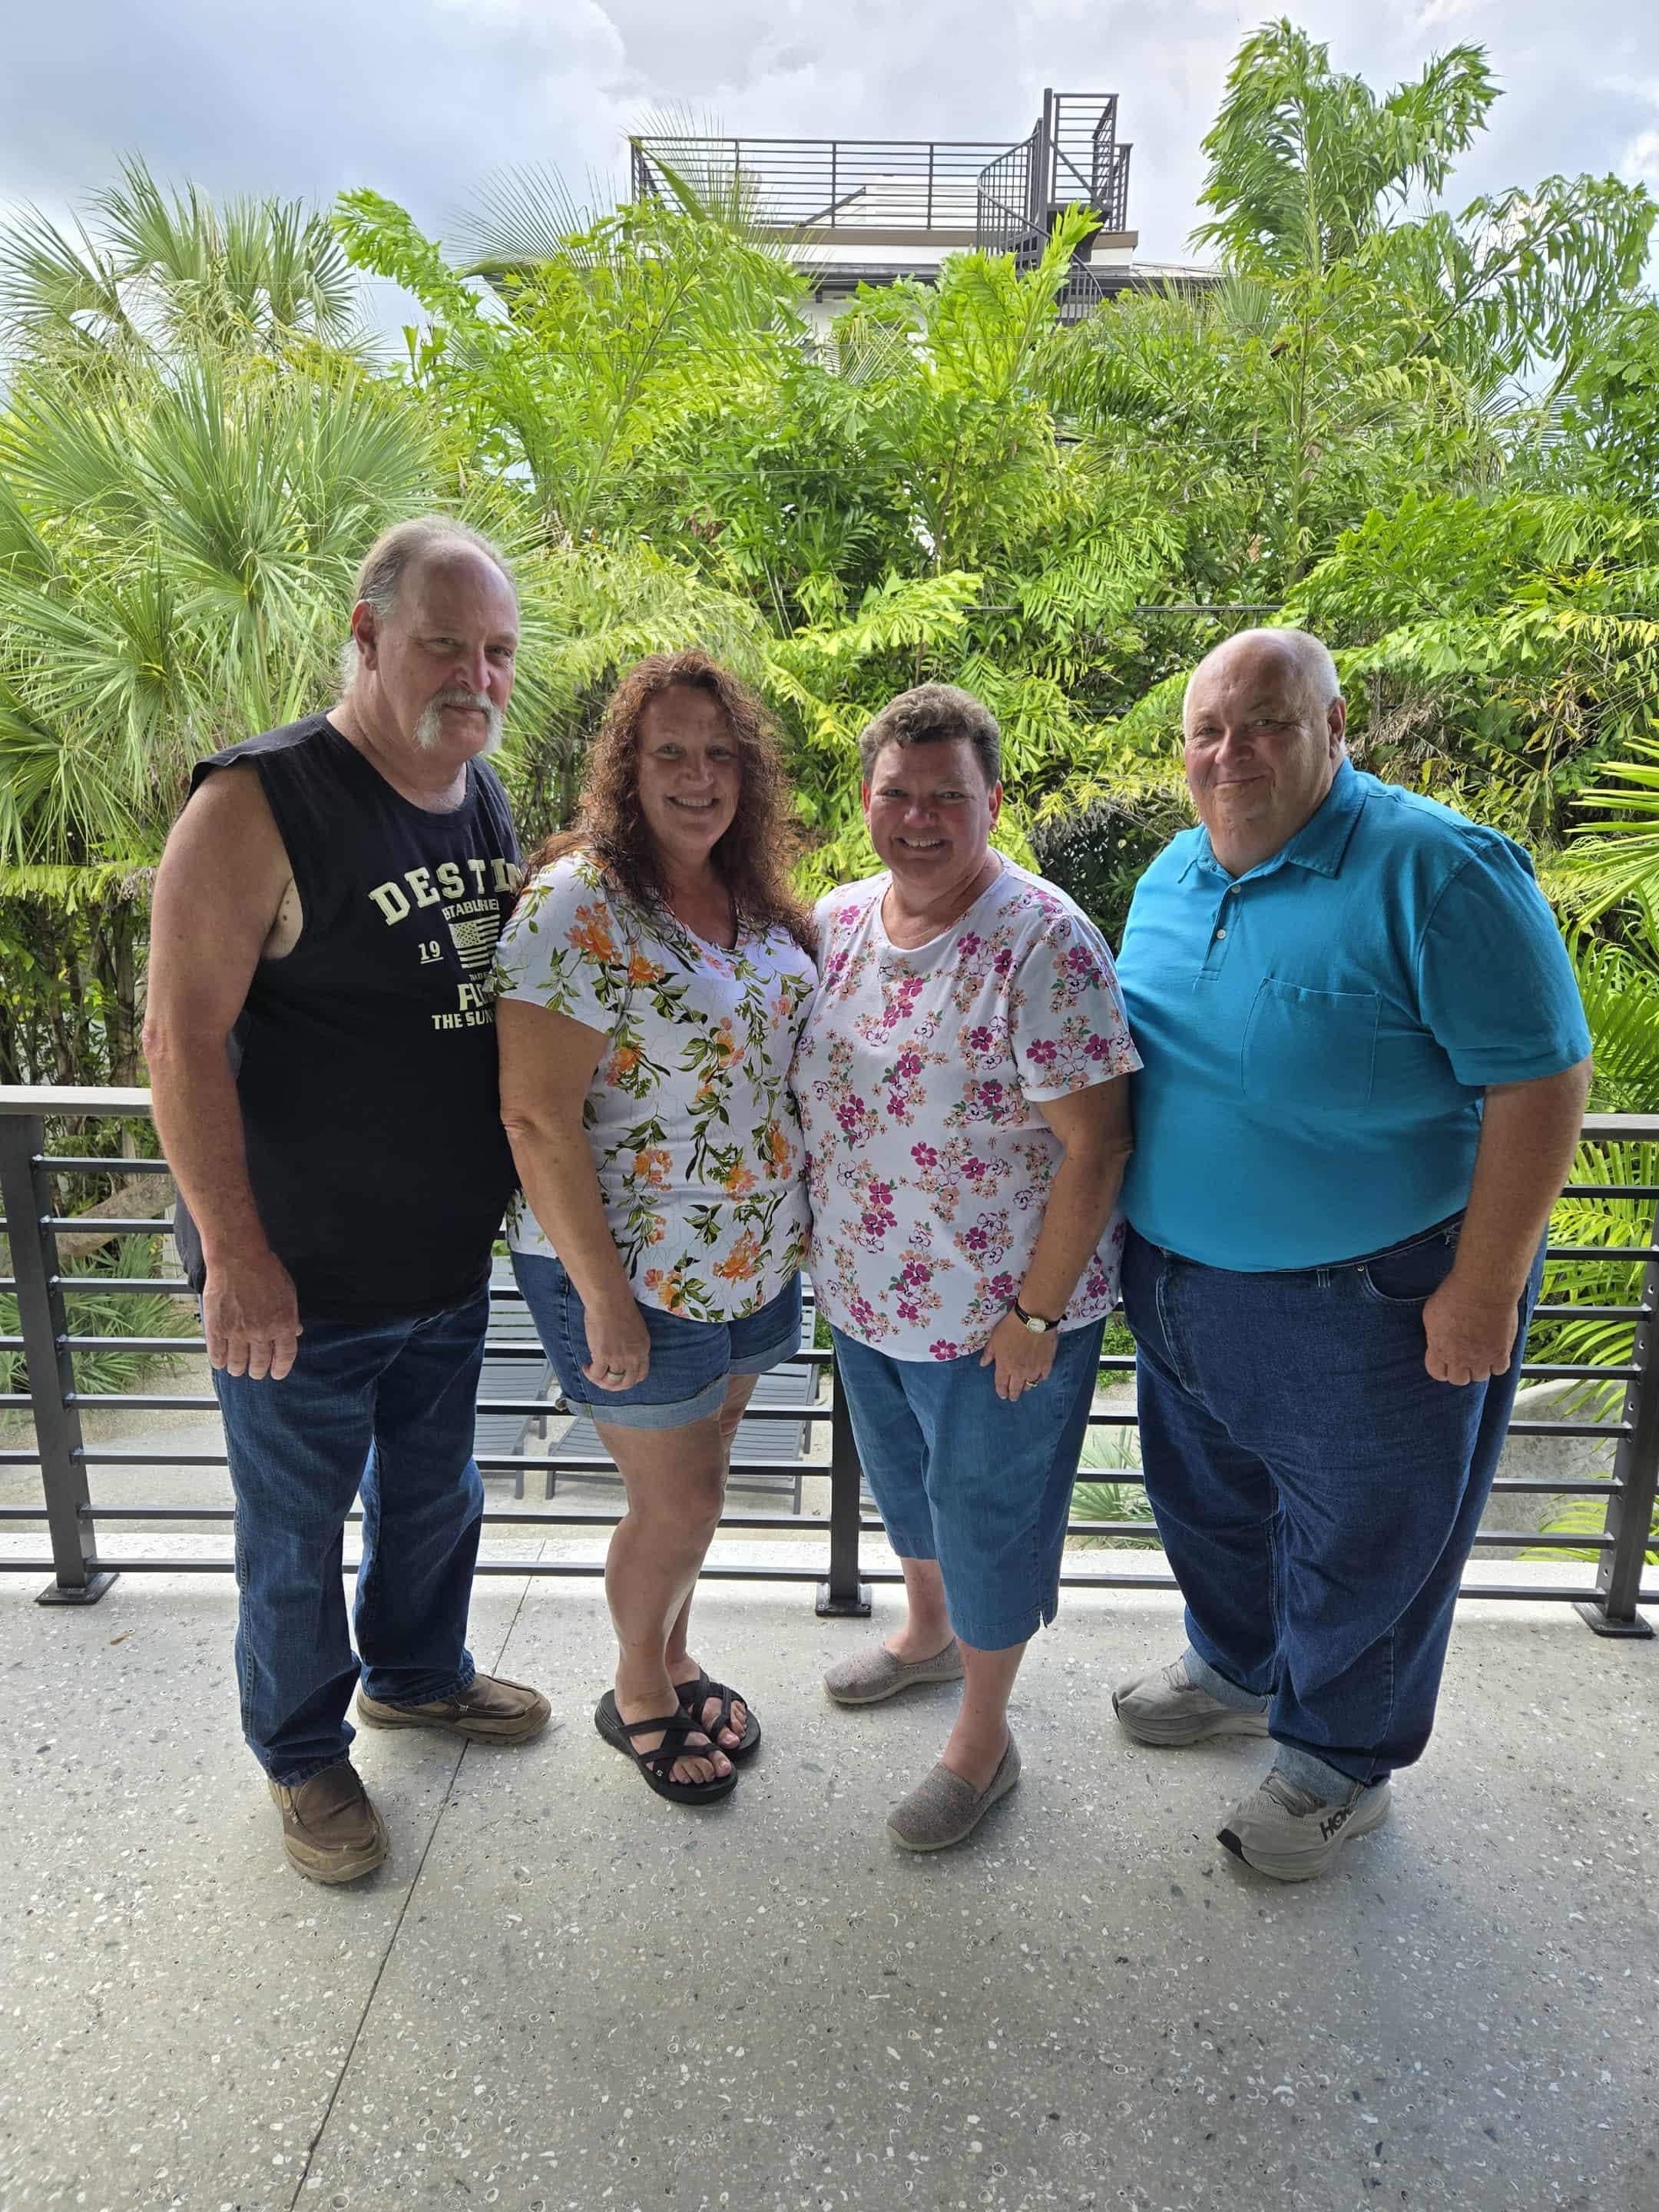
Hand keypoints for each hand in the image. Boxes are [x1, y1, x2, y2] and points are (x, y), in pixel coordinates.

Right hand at [203, 1249, 300, 1379]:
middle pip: (260, 1363)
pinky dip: (219, 1361)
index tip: (276, 1374)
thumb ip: (290, 1316)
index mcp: (283, 1324)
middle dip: (258, 1371)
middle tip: (256, 1373)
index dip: (281, 1368)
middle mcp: (262, 1333)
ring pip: (238, 1363)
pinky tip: (220, 1362)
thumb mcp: (288, 1293)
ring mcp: (238, 1332)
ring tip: (237, 1370)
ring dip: (238, 1369)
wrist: (238, 1259)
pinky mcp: (218, 1329)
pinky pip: (218, 1354)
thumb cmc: (266, 1271)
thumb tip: (295, 1333)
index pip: (285, 1356)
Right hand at [584, 1292, 650, 1391]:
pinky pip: (597, 1374)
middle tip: (604, 1381)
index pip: (641, 1374)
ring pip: (611, 1382)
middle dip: (614, 1386)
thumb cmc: (619, 1307)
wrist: (609, 1300)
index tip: (620, 1378)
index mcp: (643, 1348)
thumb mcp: (635, 1329)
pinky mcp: (603, 1356)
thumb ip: (631, 1344)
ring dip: (600, 1381)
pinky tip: (586, 1366)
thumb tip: (620, 1353)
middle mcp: (634, 1356)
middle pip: (627, 1383)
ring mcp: (619, 1358)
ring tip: (592, 1373)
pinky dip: (590, 1373)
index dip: (629, 1380)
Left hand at [980, 1309, 1059, 1400]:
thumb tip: (982, 1364)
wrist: (1034, 1320)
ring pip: (1030, 1385)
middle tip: (1013, 1397)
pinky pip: (1043, 1377)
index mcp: (1004, 1366)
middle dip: (1013, 1394)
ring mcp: (1034, 1370)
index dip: (1001, 1391)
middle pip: (1016, 1389)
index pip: (1001, 1385)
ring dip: (1025, 1386)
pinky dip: (1039, 1378)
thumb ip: (989, 1353)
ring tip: (1025, 1387)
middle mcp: (1019, 1372)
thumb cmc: (1011, 1327)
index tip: (1002, 1395)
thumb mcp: (994, 1338)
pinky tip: (1038, 1376)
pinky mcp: (1047, 1364)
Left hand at [1422, 1274, 1519, 1385]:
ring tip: (1480, 1353)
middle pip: (1459, 1380)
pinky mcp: (1501, 1353)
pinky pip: (1499, 1370)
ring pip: (1480, 1377)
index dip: (1441, 1367)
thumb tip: (1436, 1342)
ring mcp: (1481, 1358)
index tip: (1445, 1360)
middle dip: (1460, 1370)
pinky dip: (1497, 1364)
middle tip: (1463, 1357)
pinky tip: (1495, 1352)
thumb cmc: (1455, 1294)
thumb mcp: (1431, 1314)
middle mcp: (1460, 1359)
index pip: (1437, 1373)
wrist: (1484, 1288)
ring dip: (1479, 1367)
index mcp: (1440, 1350)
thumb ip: (1434, 1334)